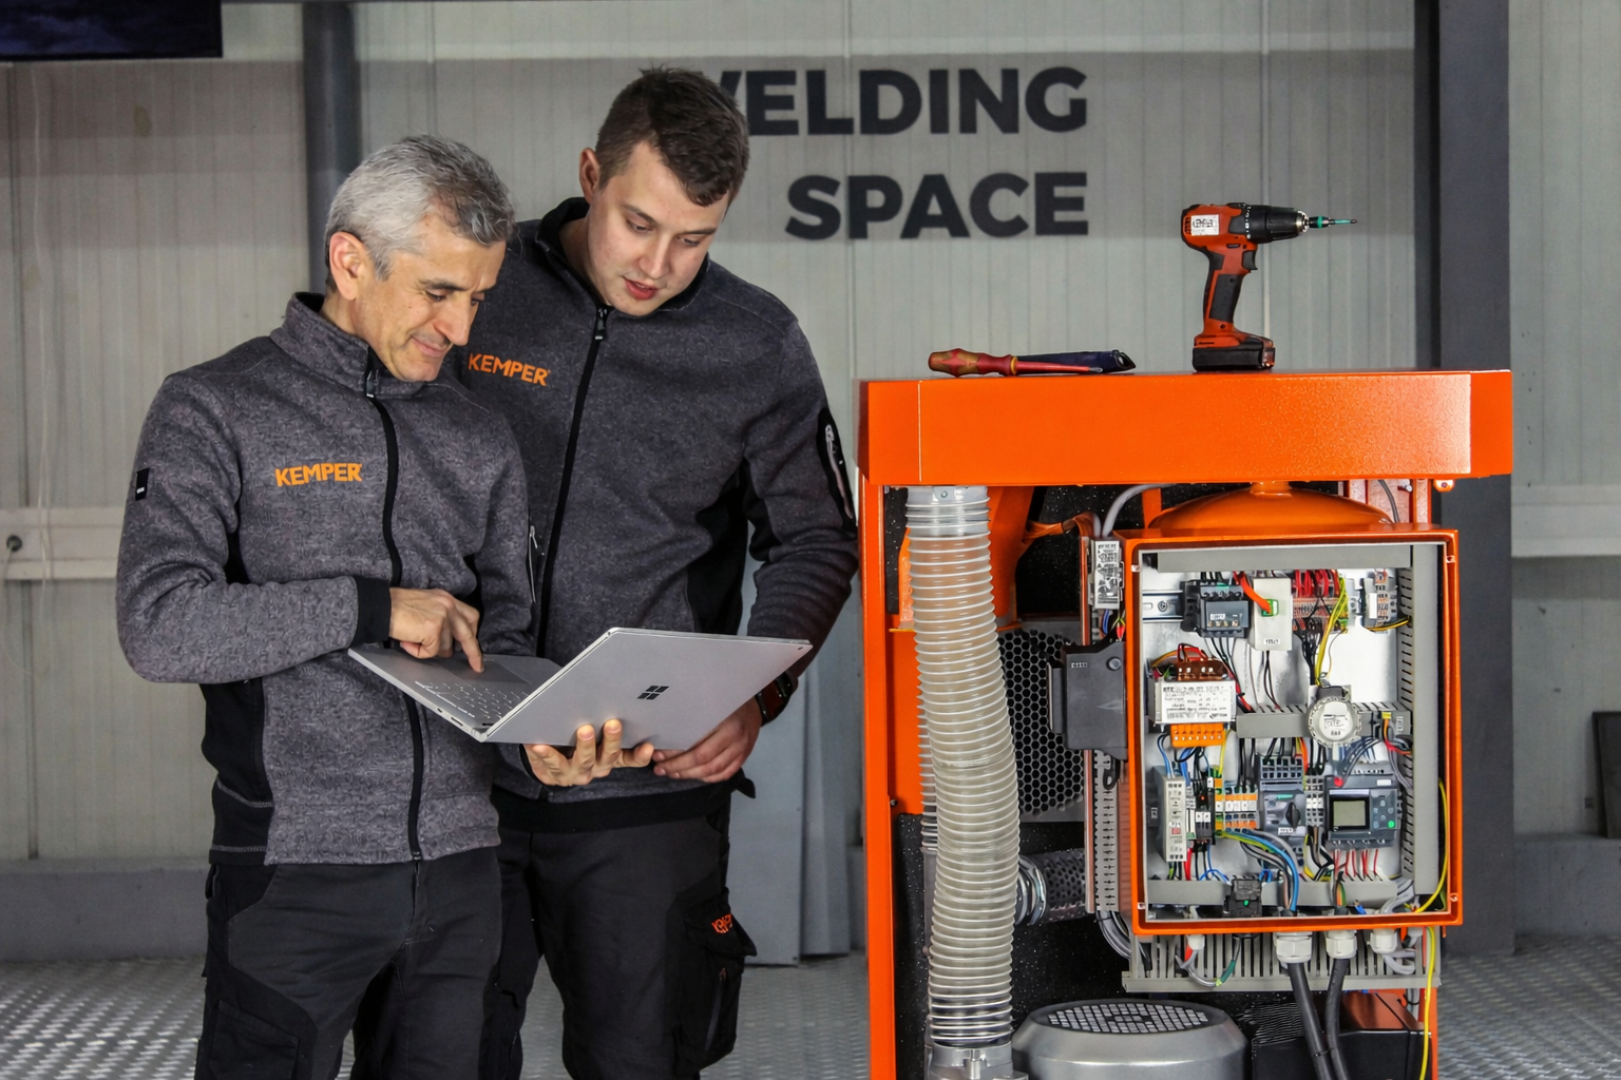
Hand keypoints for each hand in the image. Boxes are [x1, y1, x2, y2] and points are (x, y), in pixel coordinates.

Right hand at [389, 588, 482, 670]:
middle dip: (473, 653)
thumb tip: (448, 644)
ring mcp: (442, 617)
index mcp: (447, 599)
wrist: (379, 606)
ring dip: (428, 649)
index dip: (473, 634)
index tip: (475, 648)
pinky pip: (431, 652)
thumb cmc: (396, 607)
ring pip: (445, 647)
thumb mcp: (425, 606)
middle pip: (468, 634)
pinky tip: (407, 642)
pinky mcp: (433, 629)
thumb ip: (440, 618)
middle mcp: (448, 605)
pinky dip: (418, 652)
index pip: (470, 617)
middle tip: (477, 666)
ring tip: (411, 640)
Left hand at [525, 719, 654, 785]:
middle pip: (607, 757)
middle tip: (613, 724)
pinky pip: (551, 765)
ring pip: (583, 763)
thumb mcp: (594, 733)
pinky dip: (546, 754)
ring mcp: (576, 773)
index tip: (648, 746)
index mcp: (609, 757)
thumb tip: (609, 695)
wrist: (548, 760)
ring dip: (584, 747)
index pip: (630, 759)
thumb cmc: (575, 738)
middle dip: (611, 741)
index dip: (640, 756)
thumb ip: (602, 721)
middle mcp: (597, 768)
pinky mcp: (555, 775)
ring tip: (584, 730)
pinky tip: (539, 744)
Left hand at [651, 699, 762, 782]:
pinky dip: (708, 778)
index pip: (697, 745)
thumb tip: (664, 731)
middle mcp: (735, 737)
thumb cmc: (725, 697)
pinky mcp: (745, 756)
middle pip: (703, 760)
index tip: (657, 755)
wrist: (752, 700)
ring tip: (672, 774)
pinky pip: (726, 773)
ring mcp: (742, 748)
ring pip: (713, 770)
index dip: (675, 754)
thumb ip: (692, 715)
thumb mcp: (709, 700)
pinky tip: (694, 776)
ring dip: (690, 775)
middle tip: (660, 768)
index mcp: (725, 721)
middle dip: (678, 767)